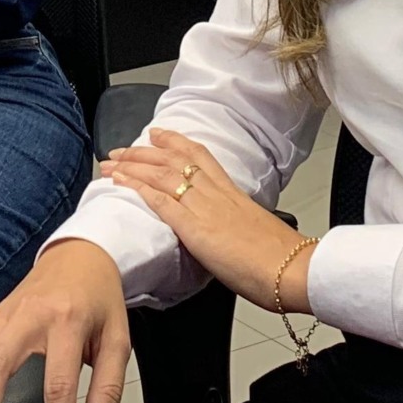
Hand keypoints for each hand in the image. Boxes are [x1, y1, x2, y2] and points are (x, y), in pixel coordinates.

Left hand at [102, 130, 312, 313]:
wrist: (291, 269)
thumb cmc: (282, 260)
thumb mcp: (258, 234)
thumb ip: (238, 228)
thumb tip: (230, 235)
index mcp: (234, 194)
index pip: (201, 157)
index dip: (176, 142)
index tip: (158, 133)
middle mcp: (218, 194)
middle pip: (175, 160)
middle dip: (144, 151)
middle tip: (121, 148)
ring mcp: (205, 208)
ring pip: (162, 174)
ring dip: (133, 165)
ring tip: (111, 163)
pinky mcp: (195, 228)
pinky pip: (161, 201)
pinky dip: (138, 188)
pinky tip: (121, 184)